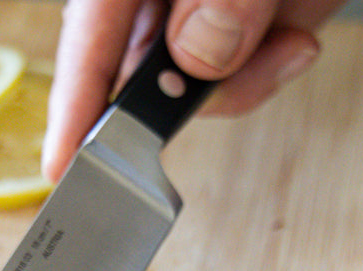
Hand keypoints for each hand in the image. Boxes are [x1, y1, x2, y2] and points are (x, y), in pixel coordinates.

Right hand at [43, 0, 347, 181]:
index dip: (75, 99)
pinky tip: (301, 27)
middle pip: (146, 61)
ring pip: (208, 71)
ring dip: (255, 66)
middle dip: (196, 86)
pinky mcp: (260, 10)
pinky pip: (257, 56)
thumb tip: (200, 54)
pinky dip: (283, 51)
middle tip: (254, 66)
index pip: (90, 31)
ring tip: (295, 27)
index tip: (61, 163)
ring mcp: (212, 0)